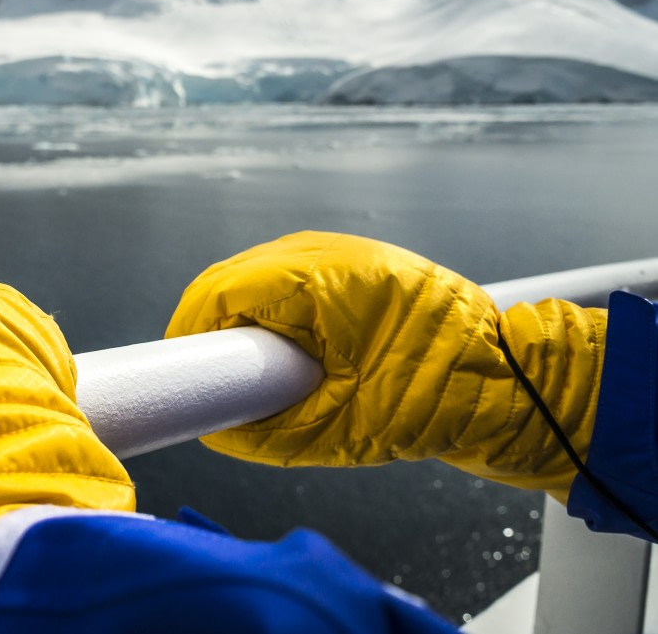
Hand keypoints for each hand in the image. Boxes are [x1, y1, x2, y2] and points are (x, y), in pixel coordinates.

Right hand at [166, 231, 605, 500]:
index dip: (188, 334)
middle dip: (210, 329)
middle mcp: (322, 251)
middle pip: (229, 278)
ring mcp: (336, 250)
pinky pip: (282, 278)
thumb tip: (215, 427)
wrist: (506, 375)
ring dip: (238, 319)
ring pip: (252, 274)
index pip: (219, 292)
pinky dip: (267, 309)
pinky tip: (281, 347)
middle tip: (211, 384)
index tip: (174, 372)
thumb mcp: (341, 428)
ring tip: (250, 371)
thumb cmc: (438, 394)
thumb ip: (264, 430)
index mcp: (319, 280)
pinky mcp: (346, 261)